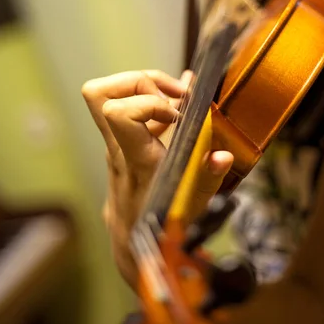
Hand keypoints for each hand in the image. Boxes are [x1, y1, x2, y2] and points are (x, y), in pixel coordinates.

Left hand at [82, 69, 232, 286]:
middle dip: (140, 79)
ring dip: (146, 85)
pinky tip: (176, 107)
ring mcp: (115, 142)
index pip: (118, 113)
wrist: (132, 244)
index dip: (149, 102)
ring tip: (178, 97)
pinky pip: (125, 105)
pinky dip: (150, 97)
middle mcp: (118, 146)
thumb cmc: (162, 225)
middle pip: (99, 92)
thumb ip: (207, 179)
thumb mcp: (191, 206)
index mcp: (135, 159)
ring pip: (109, 94)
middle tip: (173, 95)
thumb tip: (224, 155)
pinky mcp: (120, 141)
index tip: (177, 116)